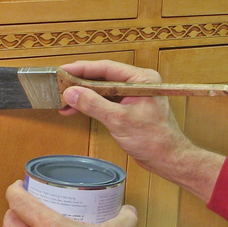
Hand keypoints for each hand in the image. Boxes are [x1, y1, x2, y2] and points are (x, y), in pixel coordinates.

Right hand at [59, 60, 224, 202]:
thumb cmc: (154, 140)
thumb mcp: (119, 120)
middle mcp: (137, 83)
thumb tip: (72, 93)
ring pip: (101, 90)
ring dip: (83, 96)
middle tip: (59, 85)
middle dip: (80, 83)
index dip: (82, 69)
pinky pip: (105, 101)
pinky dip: (90, 105)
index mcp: (141, 79)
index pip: (106, 68)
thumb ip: (94, 104)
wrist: (168, 159)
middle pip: (102, 77)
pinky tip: (75, 109)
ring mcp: (132, 96)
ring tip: (63, 100)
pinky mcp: (127, 108)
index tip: (63, 70)